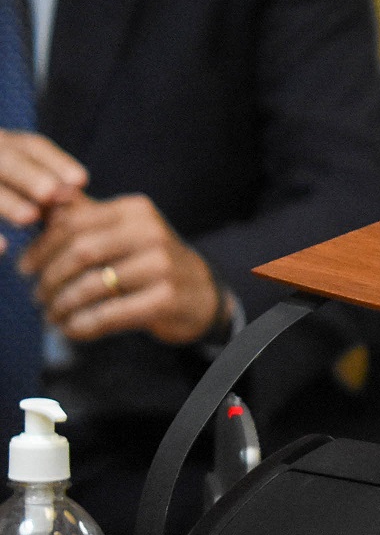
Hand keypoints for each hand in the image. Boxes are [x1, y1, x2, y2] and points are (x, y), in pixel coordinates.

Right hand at [0, 129, 85, 229]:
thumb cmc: (10, 191)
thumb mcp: (25, 182)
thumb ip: (49, 188)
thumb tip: (76, 196)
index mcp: (3, 144)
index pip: (30, 147)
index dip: (55, 162)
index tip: (82, 181)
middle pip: (5, 158)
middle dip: (28, 175)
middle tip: (52, 193)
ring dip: (5, 201)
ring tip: (29, 217)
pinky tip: (2, 248)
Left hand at [21, 194, 225, 344]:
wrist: (200, 293)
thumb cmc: (148, 261)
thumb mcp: (122, 231)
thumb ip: (82, 216)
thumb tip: (40, 205)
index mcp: (134, 210)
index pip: (73, 223)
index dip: (41, 248)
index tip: (25, 268)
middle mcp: (151, 232)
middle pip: (80, 253)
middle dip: (50, 278)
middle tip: (37, 296)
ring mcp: (162, 266)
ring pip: (92, 285)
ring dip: (62, 305)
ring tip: (51, 315)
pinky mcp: (165, 299)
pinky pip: (109, 314)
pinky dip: (83, 325)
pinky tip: (72, 329)